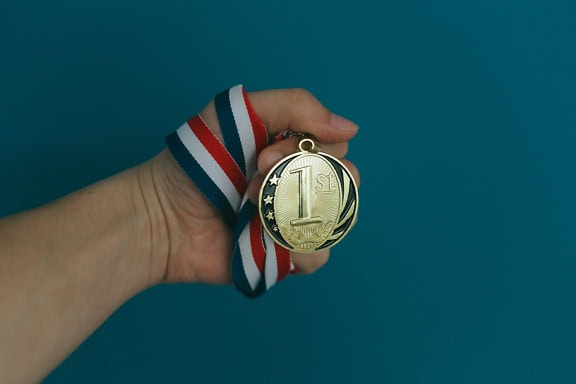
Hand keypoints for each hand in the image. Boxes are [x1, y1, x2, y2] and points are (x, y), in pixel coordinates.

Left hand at [144, 88, 359, 284]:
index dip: (308, 150)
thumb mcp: (242, 112)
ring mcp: (294, 221)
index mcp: (294, 151)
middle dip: (303, 180)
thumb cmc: (198, 161)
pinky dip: (298, 247)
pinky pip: (317, 255)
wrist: (162, 216)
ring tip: (254, 213)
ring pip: (337, 220)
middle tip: (255, 181)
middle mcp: (300, 185)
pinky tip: (266, 237)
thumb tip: (351, 128)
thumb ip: (295, 105)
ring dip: (297, 213)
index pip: (335, 147)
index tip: (262, 155)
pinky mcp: (284, 255)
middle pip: (345, 182)